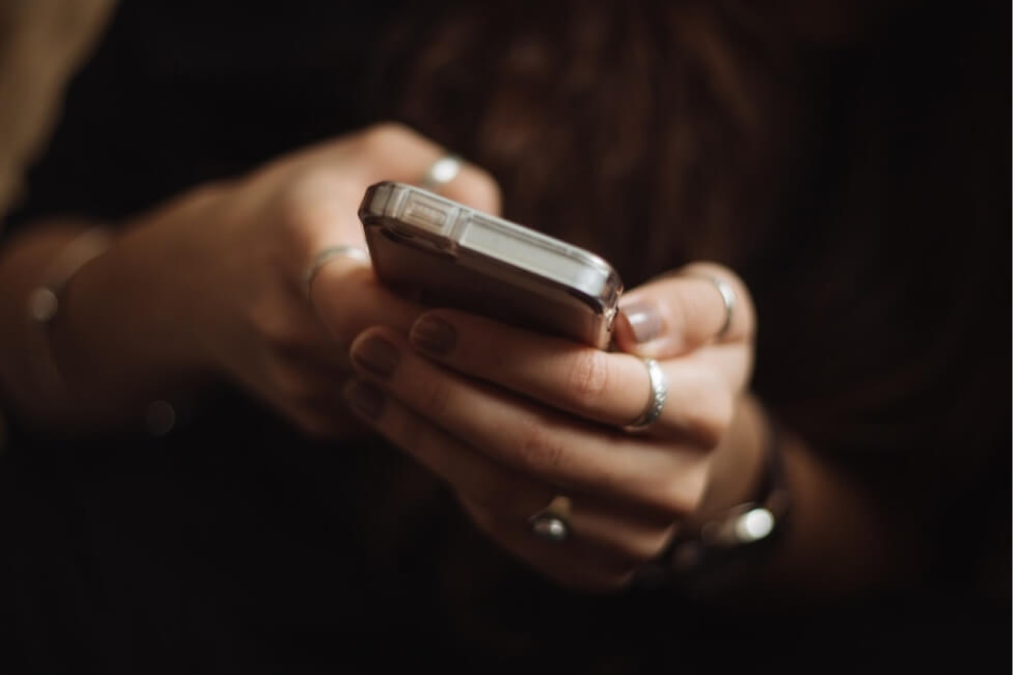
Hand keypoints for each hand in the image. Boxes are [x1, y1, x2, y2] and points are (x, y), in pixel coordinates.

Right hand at [67, 123, 498, 435]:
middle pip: (393, 352)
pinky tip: (432, 355)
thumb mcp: (367, 157)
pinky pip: (390, 410)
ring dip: (444, 369)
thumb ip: (441, 179)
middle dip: (453, 341)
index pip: (356, 298)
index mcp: (295, 243)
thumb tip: (503, 236)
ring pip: (401, 389)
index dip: (419, 308)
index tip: (472, 299)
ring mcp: (297, 380)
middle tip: (512, 323)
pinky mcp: (314, 418)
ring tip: (483, 336)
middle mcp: (286, 322)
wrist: (201, 280)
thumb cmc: (298, 206)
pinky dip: (420, 387)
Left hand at [344, 262, 759, 590]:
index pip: (587, 383)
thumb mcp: (716, 312)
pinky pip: (501, 520)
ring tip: (370, 378)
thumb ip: (687, 305)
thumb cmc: (685, 358)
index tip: (429, 320)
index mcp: (703, 412)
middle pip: (533, 444)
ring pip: (506, 489)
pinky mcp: (589, 567)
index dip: (502, 353)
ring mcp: (627, 538)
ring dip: (424, 431)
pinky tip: (396, 417)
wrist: (692, 450)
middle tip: (374, 345)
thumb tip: (630, 323)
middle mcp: (669, 487)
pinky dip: (440, 465)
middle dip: (441, 392)